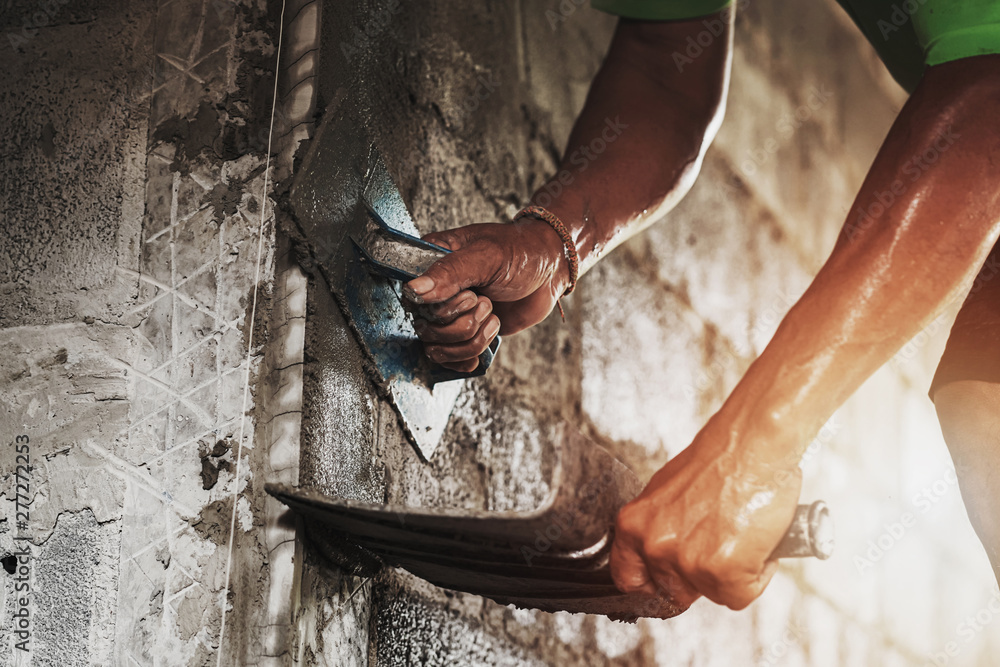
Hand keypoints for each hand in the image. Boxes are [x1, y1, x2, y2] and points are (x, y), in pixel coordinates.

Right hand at [403, 219, 569, 371]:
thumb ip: (450, 271)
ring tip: (492, 317)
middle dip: (464, 322)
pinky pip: (449, 360)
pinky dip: (469, 356)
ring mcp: (447, 315)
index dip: (443, 306)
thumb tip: (413, 290)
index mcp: (430, 262)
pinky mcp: (462, 334)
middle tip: (486, 301)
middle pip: (425, 329)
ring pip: (436, 349)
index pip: (413, 299)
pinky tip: (485, 338)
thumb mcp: (486, 256)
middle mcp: (433, 291)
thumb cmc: (520, 252)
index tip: (471, 294)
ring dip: (471, 340)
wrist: (549, 270)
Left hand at [609, 423, 801, 609]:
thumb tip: (665, 552)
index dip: (652, 586)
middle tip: (717, 549)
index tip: (664, 586)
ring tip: (740, 537)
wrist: (753, 445)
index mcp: (635, 525)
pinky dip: (756, 574)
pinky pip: (741, 595)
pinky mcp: (723, 571)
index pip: (628, 579)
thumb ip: (660, 528)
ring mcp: (687, 561)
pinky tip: (757, 543)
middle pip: (673, 593)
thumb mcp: (667, 494)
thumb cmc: (719, 461)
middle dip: (697, 579)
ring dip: (730, 576)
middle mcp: (655, 546)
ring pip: (711, 595)